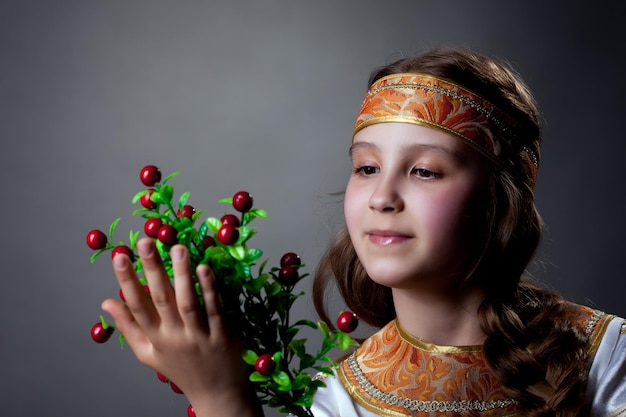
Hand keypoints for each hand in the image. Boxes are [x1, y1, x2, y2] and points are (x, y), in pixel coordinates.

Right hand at [101, 237, 261, 416]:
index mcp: (154, 339)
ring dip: (182, 274)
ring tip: (177, 247)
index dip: (126, 280)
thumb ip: (128, 327)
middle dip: (151, 269)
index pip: (136, 306)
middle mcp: (174, 337)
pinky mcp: (222, 335)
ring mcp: (198, 336)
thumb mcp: (148, 354)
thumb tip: (106, 302)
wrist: (217, 394)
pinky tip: (204, 268)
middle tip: (145, 242)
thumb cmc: (181, 369)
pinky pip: (215, 309)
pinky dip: (209, 289)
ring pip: (187, 302)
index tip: (119, 255)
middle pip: (160, 299)